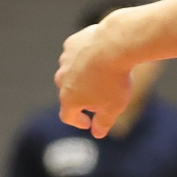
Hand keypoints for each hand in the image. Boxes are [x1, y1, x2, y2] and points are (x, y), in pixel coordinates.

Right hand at [55, 20, 136, 136]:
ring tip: (103, 74)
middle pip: (68, 92)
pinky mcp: (71, 44)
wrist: (114, 45)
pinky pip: (77, 54)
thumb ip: (103, 122)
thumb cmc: (115, 79)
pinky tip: (101, 56)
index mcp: (69, 99)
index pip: (67, 116)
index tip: (89, 122)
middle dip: (81, 97)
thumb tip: (97, 133)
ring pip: (72, 71)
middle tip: (100, 96)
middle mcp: (62, 79)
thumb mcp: (113, 107)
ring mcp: (64, 60)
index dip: (78, 121)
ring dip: (83, 76)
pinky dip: (86, 57)